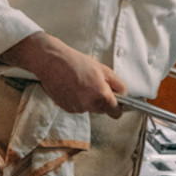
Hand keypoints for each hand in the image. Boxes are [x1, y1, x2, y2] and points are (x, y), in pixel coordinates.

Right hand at [0, 32, 125, 115]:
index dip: (118, 106)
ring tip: (81, 82)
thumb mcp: (103, 69)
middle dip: (101, 99)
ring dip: (89, 99)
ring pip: (89, 107)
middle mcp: (89, 105)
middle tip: (94, 83)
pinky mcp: (67, 108)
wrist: (52, 62)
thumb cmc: (76, 62)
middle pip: (102, 110)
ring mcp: (77, 108)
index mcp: (101, 96)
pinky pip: (78, 106)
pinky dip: (77, 99)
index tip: (116, 100)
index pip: (116, 112)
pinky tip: (72, 86)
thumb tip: (124, 94)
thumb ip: (117, 84)